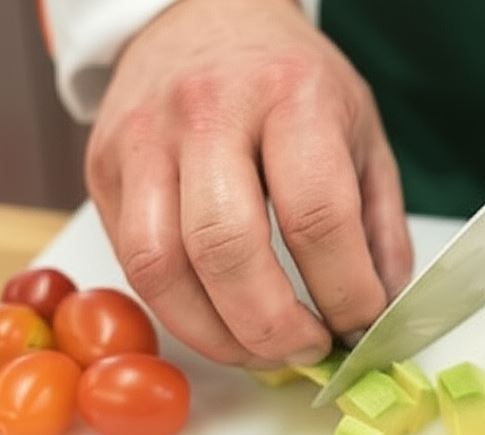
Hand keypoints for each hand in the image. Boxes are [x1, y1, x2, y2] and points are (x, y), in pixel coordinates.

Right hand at [86, 0, 410, 367]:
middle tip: (308, 351)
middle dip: (273, 327)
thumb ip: (379, 226)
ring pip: (162, 267)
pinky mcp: (104, 168)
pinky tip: (220, 323)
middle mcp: (209, 113)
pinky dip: (179, 313)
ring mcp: (144, 140)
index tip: (361, 325)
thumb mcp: (362, 134)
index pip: (318, 216)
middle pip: (227, 247)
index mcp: (292, 98)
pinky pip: (132, 264)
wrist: (208, 16)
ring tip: (263, 352)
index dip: (344, 292)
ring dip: (218, 335)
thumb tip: (380, 311)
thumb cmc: (293, 81)